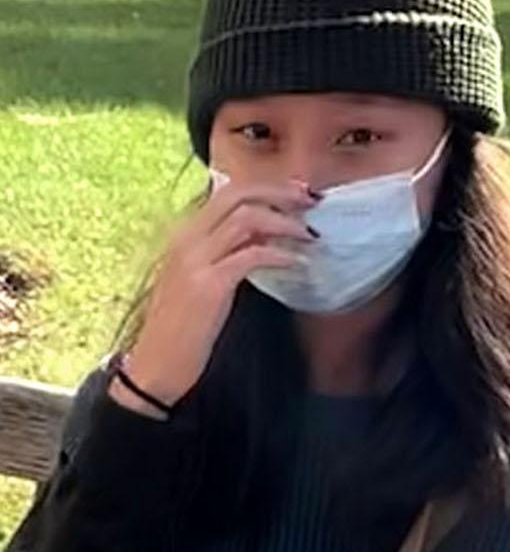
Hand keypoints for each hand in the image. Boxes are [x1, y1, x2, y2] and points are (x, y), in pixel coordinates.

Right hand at [110, 180, 317, 416]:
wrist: (156, 363)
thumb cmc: (183, 326)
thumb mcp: (202, 279)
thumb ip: (226, 252)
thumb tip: (264, 235)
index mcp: (184, 235)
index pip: (227, 192)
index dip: (267, 187)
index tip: (298, 191)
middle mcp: (186, 240)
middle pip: (238, 195)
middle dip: (280, 193)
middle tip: (312, 201)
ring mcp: (195, 261)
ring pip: (247, 219)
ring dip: (286, 223)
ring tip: (311, 236)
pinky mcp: (209, 286)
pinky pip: (252, 256)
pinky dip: (281, 255)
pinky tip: (299, 264)